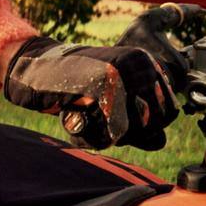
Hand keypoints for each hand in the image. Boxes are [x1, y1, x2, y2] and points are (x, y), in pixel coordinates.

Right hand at [3, 37, 177, 149]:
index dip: (145, 127)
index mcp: (147, 63)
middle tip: (98, 117)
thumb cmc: (77, 87)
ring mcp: (121, 74)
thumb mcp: (113, 103)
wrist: (37, 68)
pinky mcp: (102, 86)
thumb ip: (140, 123)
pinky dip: (93, 137)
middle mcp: (139, 65)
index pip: (168, 113)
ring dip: (109, 135)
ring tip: (86, 117)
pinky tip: (76, 119)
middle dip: (128, 133)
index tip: (116, 116)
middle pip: (153, 124)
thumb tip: (159, 141)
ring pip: (133, 131)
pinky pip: (112, 134)